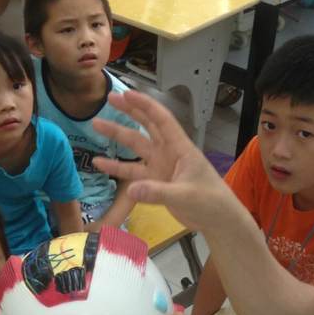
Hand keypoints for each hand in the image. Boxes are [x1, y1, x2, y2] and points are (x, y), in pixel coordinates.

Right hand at [91, 89, 235, 231]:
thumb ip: (158, 192)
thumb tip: (131, 189)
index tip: (126, 94)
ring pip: (136, 146)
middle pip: (146, 126)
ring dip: (117, 135)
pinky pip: (132, 172)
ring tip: (95, 124)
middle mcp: (168, 152)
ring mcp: (160, 166)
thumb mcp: (186, 196)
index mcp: (180, 148)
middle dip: (129, 111)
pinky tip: (99, 163)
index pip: (161, 120)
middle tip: (110, 98)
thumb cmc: (210, 201)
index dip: (144, 105)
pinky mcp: (155, 182)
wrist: (218, 220)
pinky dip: (117, 167)